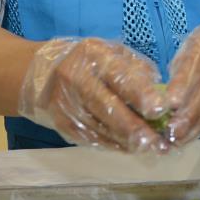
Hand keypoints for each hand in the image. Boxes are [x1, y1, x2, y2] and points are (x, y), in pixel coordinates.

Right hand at [18, 37, 167, 152]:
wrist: (39, 75)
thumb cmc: (88, 61)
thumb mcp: (111, 52)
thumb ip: (137, 69)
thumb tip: (160, 93)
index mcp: (94, 56)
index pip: (119, 76)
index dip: (140, 94)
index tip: (160, 109)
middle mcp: (77, 80)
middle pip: (107, 107)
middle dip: (133, 126)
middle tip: (156, 140)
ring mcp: (68, 104)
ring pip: (100, 127)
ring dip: (127, 140)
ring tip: (150, 148)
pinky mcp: (64, 125)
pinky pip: (91, 138)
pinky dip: (113, 145)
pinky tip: (131, 148)